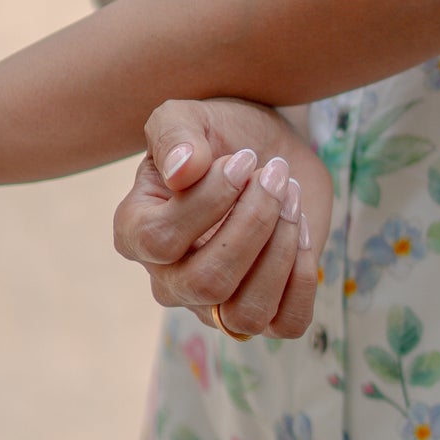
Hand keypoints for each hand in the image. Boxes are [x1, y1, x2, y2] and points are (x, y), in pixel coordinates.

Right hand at [113, 98, 333, 338]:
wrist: (266, 152)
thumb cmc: (218, 136)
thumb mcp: (188, 116)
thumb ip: (174, 135)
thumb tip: (182, 170)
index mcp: (135, 233)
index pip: (161, 239)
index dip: (210, 199)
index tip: (244, 158)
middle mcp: (169, 280)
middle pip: (207, 282)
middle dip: (254, 223)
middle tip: (276, 175)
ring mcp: (215, 303)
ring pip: (244, 313)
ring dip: (280, 251)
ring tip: (291, 197)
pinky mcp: (265, 308)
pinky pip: (286, 322)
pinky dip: (303, 279)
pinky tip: (301, 229)